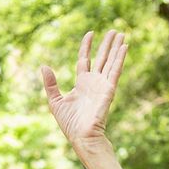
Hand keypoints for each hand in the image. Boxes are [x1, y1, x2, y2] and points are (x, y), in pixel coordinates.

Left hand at [40, 29, 127, 150]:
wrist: (81, 136)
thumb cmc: (69, 124)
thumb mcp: (55, 101)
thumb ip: (50, 84)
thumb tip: (44, 66)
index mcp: (81, 83)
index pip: (85, 59)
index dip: (87, 46)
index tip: (90, 33)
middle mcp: (93, 82)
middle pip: (101, 58)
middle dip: (107, 44)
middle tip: (113, 31)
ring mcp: (102, 85)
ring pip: (110, 61)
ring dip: (116, 48)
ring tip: (121, 33)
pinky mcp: (109, 89)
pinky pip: (115, 71)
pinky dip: (120, 58)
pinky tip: (124, 47)